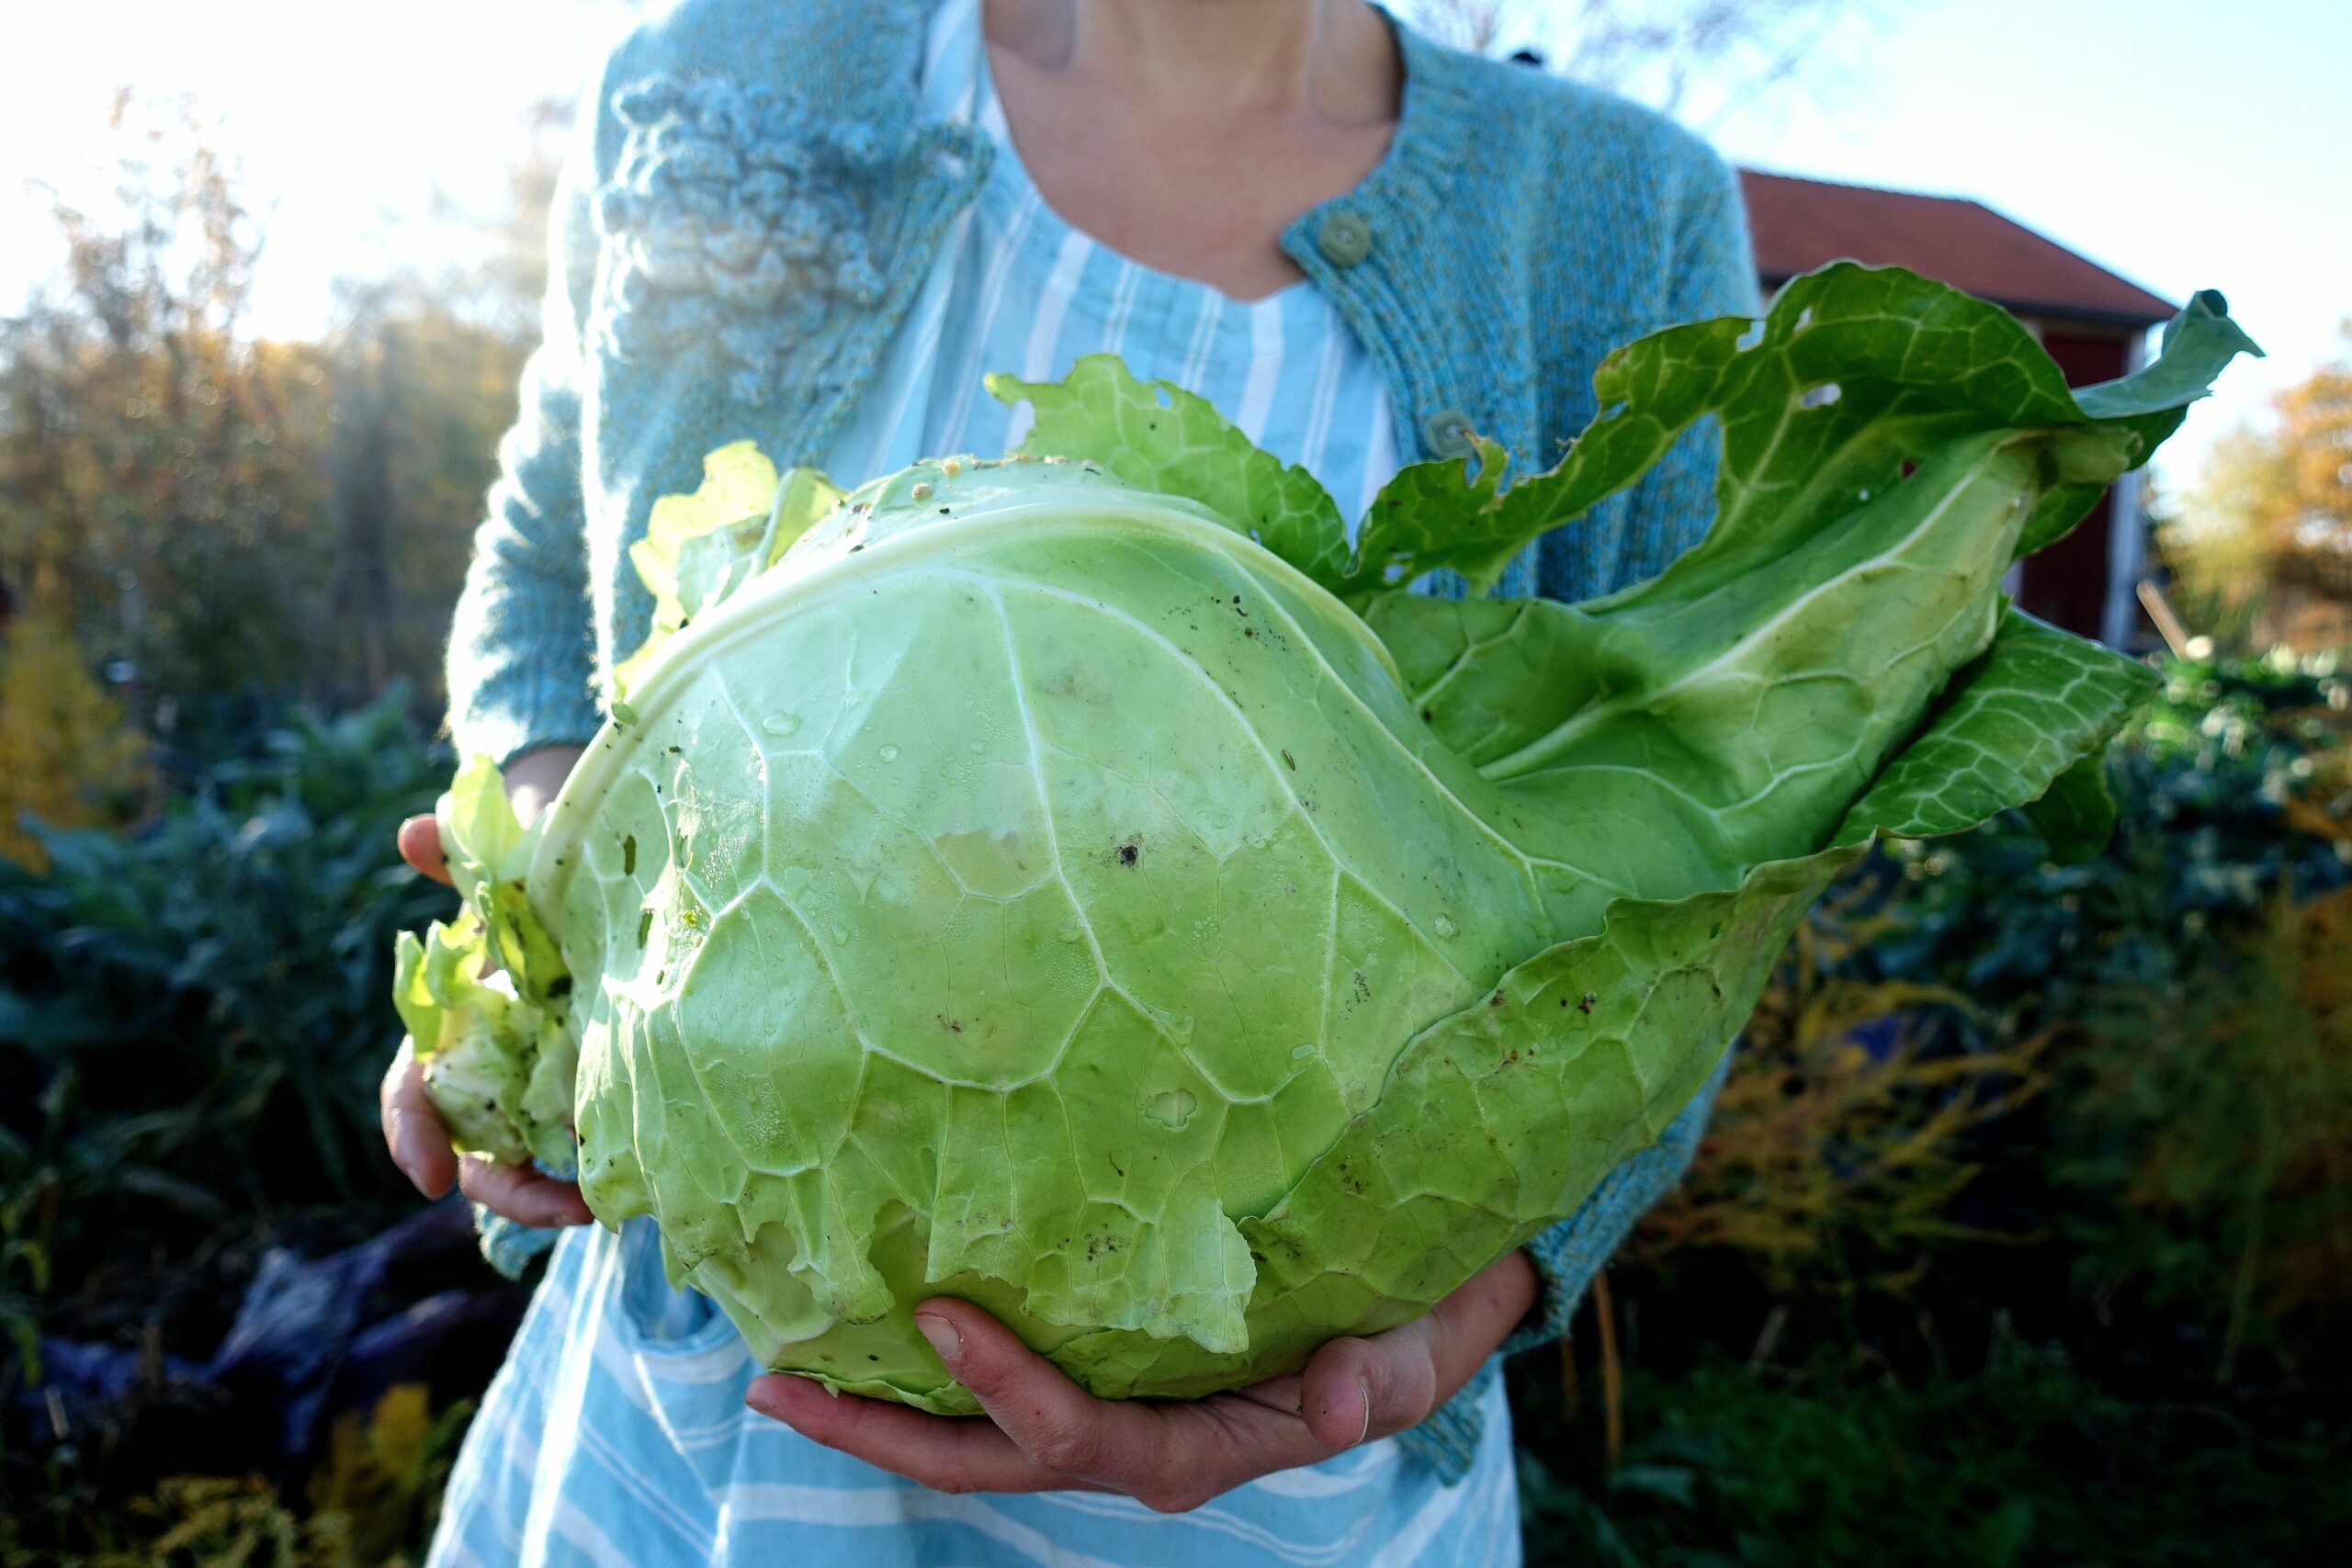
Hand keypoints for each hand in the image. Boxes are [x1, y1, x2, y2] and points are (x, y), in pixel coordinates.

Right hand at [382, 745, 591, 1227]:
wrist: (595, 875)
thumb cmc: (538, 876)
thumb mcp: (502, 867)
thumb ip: (458, 857)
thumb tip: (412, 832)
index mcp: (456, 1025)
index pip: (413, 1091)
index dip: (411, 1133)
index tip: (428, 1176)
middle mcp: (494, 1066)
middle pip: (479, 1151)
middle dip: (511, 1190)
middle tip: (564, 1208)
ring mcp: (546, 1082)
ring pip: (537, 1161)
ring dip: (562, 1193)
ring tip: (612, 1205)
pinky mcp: (597, 1084)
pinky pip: (593, 1138)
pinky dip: (608, 1162)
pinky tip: (650, 1175)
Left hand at [746, 1248, 1537, 1511]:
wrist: (1408, 1324)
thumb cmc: (1407, 1332)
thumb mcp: (1412, 1358)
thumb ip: (1378, 1380)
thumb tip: (1332, 1399)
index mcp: (1193, 1450)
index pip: (1081, 1438)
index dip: (1008, 1389)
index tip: (938, 1314)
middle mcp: (1130, 1447)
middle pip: (984, 1461)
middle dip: (879, 1431)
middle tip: (774, 1386)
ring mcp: (1103, 1420)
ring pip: (970, 1439)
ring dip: (875, 1411)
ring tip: (777, 1372)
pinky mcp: (1095, 1380)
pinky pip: (992, 1394)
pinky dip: (921, 1377)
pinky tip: (859, 1329)